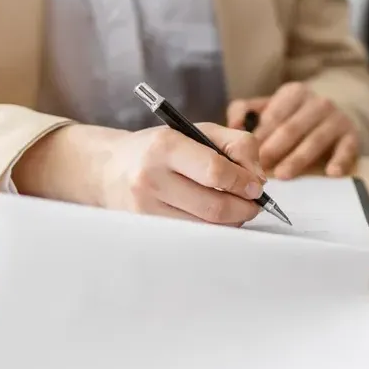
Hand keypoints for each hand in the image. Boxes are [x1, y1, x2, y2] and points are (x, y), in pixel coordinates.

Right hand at [13, 123, 266, 225]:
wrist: (109, 169)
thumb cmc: (161, 149)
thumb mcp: (197, 131)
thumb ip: (237, 145)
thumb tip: (259, 178)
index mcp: (165, 146)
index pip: (215, 171)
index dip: (244, 182)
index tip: (258, 187)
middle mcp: (151, 178)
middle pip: (214, 207)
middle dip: (244, 208)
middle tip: (255, 203)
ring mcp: (145, 209)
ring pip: (206, 228)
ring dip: (232, 222)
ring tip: (236, 208)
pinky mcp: (145, 229)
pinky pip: (192, 237)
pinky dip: (213, 230)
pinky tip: (215, 218)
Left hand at [227, 82, 359, 179]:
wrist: (339, 109)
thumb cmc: (295, 114)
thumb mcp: (271, 105)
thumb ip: (245, 111)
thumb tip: (232, 125)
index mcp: (295, 93)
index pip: (274, 115)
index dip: (259, 136)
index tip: (245, 155)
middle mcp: (318, 103)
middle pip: (292, 128)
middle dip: (274, 148)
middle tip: (259, 168)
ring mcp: (337, 119)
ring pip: (315, 140)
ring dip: (298, 158)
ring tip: (283, 174)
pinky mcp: (352, 136)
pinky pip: (347, 149)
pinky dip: (340, 160)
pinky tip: (332, 172)